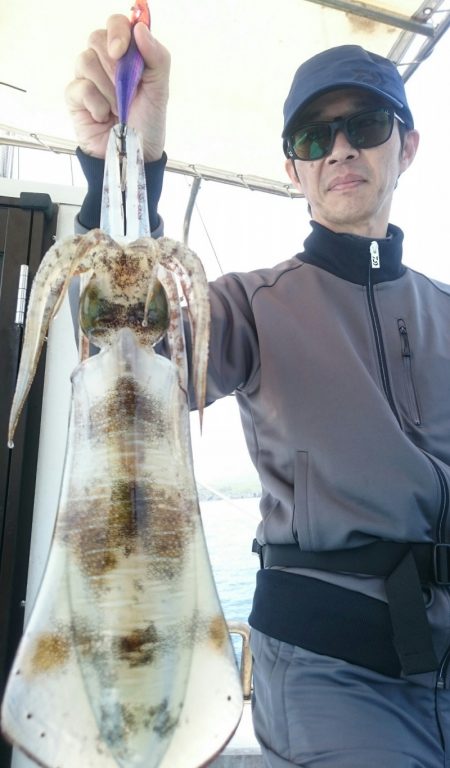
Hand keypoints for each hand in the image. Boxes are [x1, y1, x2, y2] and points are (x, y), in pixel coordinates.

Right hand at [65, 14, 169, 161]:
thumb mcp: (160, 90)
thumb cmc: (147, 123)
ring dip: (108, 89)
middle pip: (96, 38)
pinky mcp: (75, 97)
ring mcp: (87, 78)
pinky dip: (96, 104)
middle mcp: (105, 63)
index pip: (117, 25)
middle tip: (125, 89)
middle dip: (114, 66)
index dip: (118, 31)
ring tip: (117, 108)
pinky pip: (79, 87)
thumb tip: (140, 29)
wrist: (134, 155)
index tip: (121, 51)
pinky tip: (104, 116)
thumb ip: (157, 58)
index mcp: (127, 56)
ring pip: (85, 61)